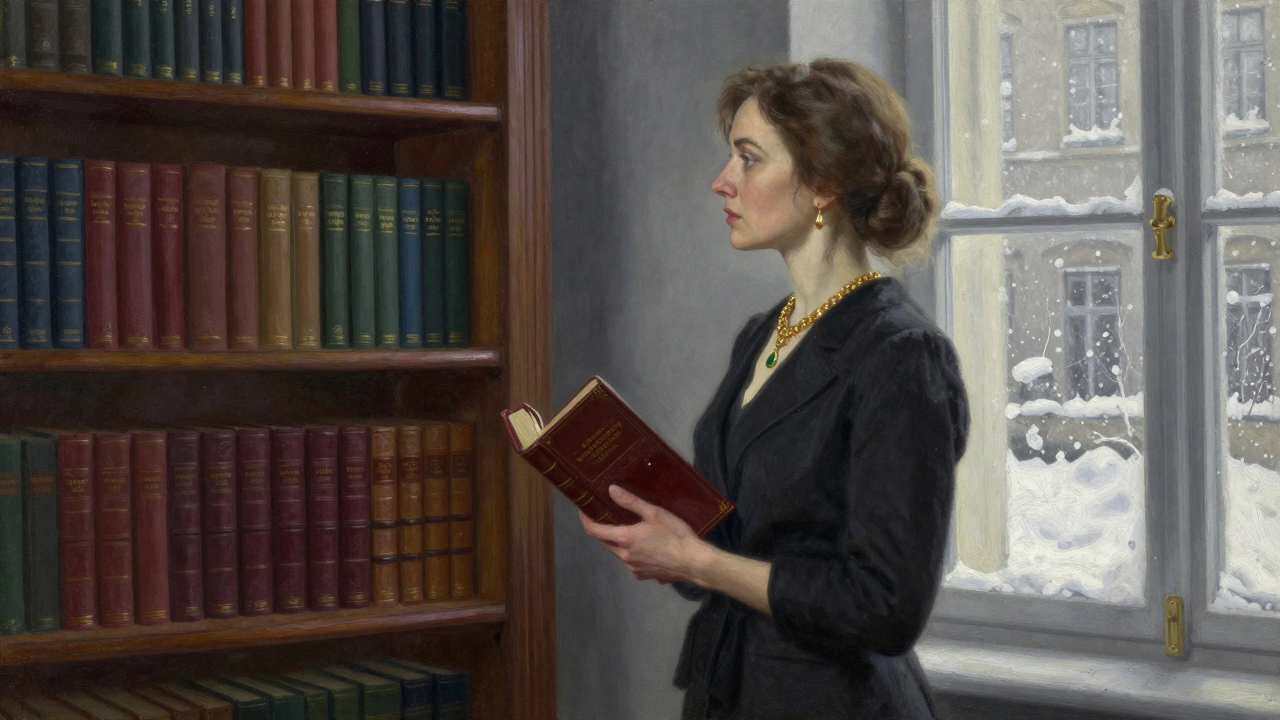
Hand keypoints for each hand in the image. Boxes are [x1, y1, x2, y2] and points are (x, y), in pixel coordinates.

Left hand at [579, 485, 708, 584]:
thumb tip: (611, 490)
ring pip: (619, 553)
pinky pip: (632, 562)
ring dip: (620, 542)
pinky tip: (648, 547)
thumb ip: (631, 502)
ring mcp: (633, 569)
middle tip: (609, 516)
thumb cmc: (675, 535)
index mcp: (625, 539)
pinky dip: (634, 553)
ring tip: (633, 531)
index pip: (594, 531)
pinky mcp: (643, 576)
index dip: (586, 520)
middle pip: (605, 542)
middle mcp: (624, 556)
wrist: (693, 562)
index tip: (584, 510)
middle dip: (604, 529)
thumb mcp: (654, 513)